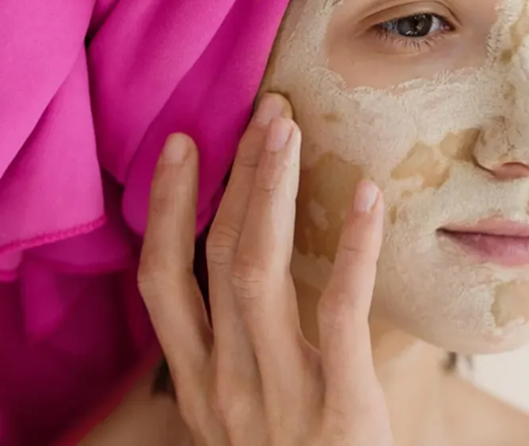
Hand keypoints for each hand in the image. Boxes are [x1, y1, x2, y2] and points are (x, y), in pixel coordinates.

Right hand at [137, 93, 392, 444]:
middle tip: (262, 113)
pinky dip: (355, 247)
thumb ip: (241, 353)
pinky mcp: (342, 407)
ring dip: (272, 192)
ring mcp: (279, 397)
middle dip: (234, 179)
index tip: (178, 148)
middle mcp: (226, 386)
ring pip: (259, 271)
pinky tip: (367, 195)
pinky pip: (342, 311)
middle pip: (215, 259)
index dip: (164, 210)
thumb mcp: (247, 414)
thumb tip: (252, 272)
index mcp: (200, 385)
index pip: (161, 282)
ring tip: (289, 130)